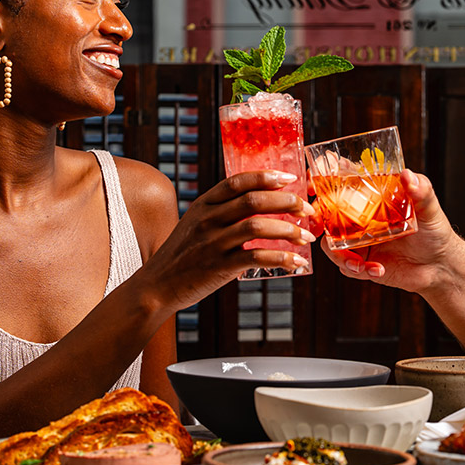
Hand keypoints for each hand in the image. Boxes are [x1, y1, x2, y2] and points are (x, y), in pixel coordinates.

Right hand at [143, 170, 315, 307]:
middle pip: (254, 201)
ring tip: (307, 237)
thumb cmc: (182, 255)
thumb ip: (220, 212)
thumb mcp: (195, 224)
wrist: (157, 286)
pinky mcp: (219, 267)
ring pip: (258, 226)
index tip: (289, 179)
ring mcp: (213, 243)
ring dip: (289, 230)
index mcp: (203, 205)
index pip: (238, 182)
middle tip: (307, 209)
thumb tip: (260, 203)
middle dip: (287, 202)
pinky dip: (282, 258)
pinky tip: (296, 262)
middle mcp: (208, 220)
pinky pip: (257, 257)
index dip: (266, 177)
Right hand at [320, 169, 458, 293]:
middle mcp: (360, 217)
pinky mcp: (362, 263)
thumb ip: (421, 191)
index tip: (313, 179)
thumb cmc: (434, 231)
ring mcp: (358, 240)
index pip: (342, 180)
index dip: (323, 177)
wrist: (440, 266)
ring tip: (358, 262)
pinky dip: (358, 269)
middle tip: (317, 222)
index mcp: (372, 197)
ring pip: (330, 244)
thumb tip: (407, 176)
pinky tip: (377, 270)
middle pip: (325, 213)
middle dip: (315, 217)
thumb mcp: (430, 208)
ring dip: (338, 254)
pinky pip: (347, 266)